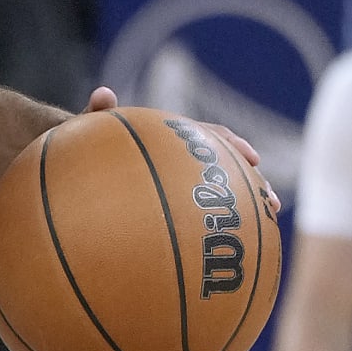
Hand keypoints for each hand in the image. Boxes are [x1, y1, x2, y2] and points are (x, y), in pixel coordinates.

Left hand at [86, 89, 280, 218]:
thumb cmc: (86, 147)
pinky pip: (198, 219)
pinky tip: (225, 256)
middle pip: (227, 167)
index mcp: (171, 137)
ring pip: (221, 195)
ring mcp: (181, 184)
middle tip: (271, 202)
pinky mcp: (176, 206)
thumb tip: (103, 94)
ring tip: (265, 226)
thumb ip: (95, 114)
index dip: (231, 145)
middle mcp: (183, 159)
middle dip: (253, 183)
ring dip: (246, 207)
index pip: (208, 136)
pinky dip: (214, 231)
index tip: (251, 157)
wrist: (80, 166)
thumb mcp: (86, 130)